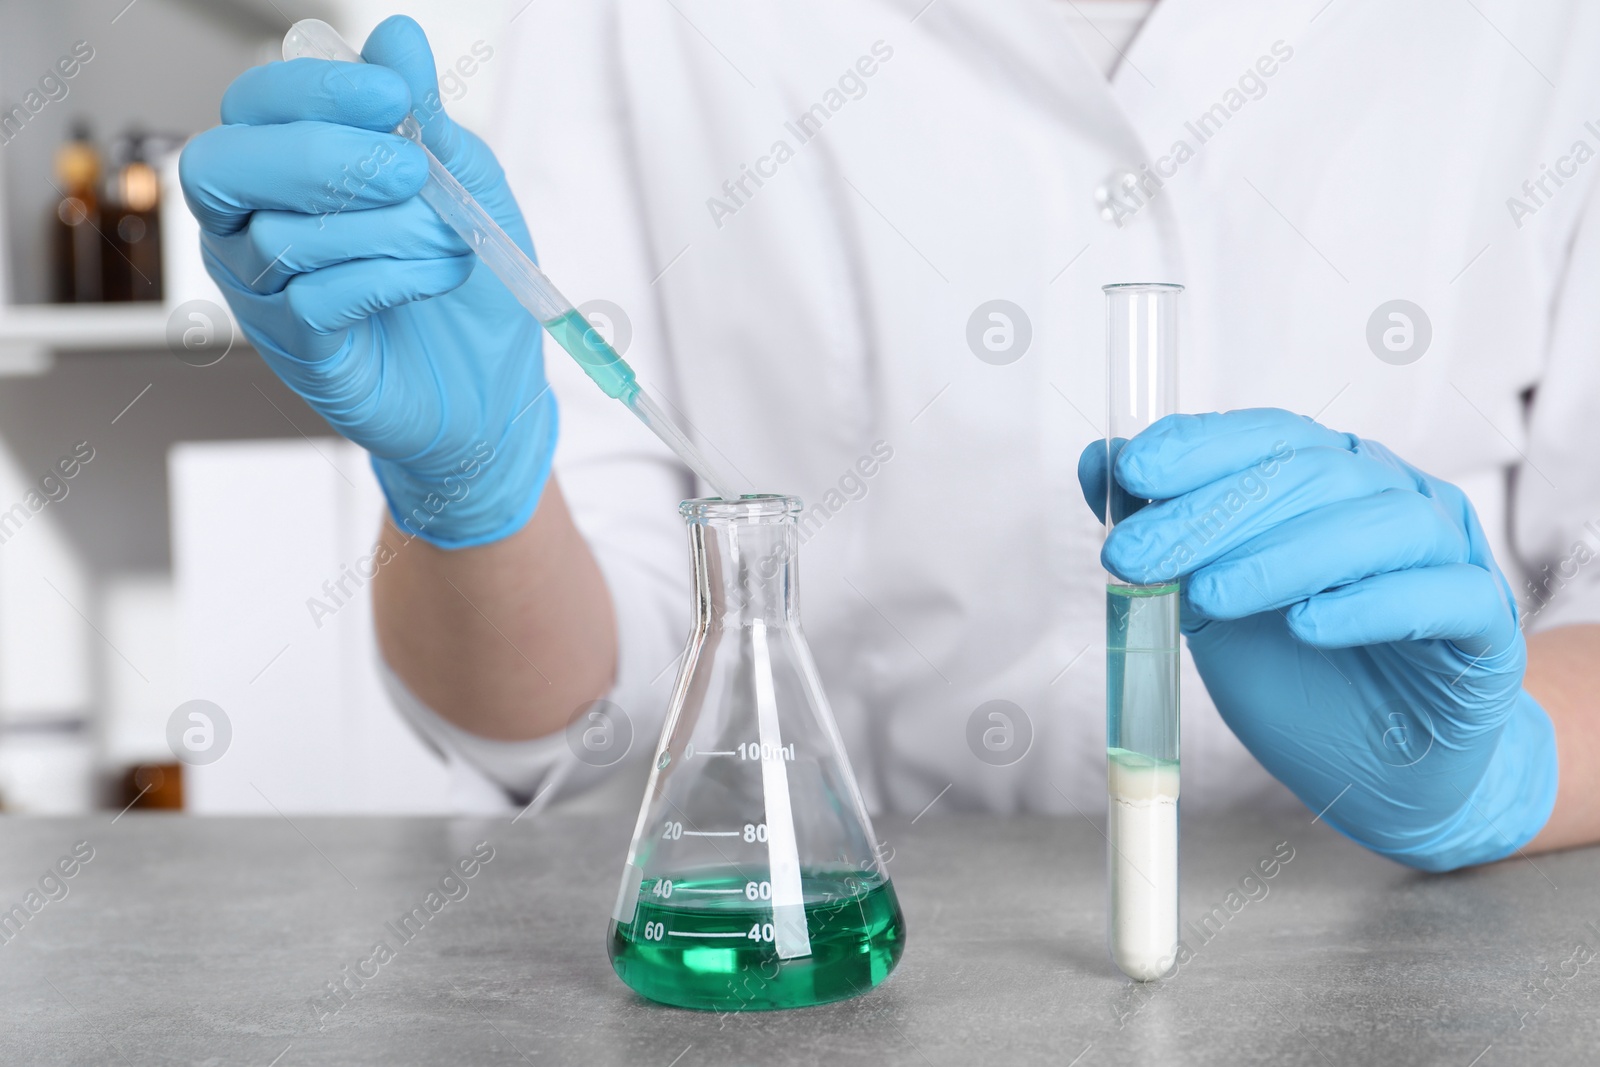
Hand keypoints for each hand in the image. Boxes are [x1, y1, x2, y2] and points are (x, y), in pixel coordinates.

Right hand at [179, 16, 554, 547]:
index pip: (254, 106)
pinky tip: (435, 279)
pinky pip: (312, 300)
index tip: (395, 96)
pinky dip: (387, 279)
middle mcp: (249, 225)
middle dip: (321, 157)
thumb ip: (426, 117)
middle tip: (411, 171)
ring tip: (450, 240)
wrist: (494, 389)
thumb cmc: (467, 283)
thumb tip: (398, 37)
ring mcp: (262, 294)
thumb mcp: (462, 184)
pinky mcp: (297, 351)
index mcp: (282, 167)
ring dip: (385, 230)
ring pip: (280, 239)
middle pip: (224, 167)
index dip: (315, 91)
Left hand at [1078, 408, 1556, 870]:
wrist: (1386, 772)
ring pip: (1382, 525)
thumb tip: (1098, 461)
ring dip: (1285, 555)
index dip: (1201, 445)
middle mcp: (1396, 502)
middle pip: (1315, 475)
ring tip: (1210, 596)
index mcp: (1333, 482)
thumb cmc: (1299, 675)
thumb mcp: (1210, 604)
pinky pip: (1444, 596)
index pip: (1272, 437)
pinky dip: (1372, 604)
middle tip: (1136, 555)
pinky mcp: (1485, 631)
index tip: (1132, 471)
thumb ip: (1166, 535)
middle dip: (1213, 511)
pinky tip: (1309, 625)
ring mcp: (1450, 560)